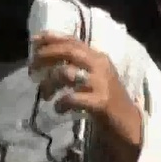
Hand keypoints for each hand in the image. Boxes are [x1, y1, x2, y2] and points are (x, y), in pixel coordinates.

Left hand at [30, 33, 142, 161]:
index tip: (34, 41)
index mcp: (98, 57)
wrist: (128, 123)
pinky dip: (61, 103)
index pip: (73, 40)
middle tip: (32, 68)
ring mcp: (101, 83)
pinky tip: (58, 109)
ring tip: (45, 95)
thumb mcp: (94, 76)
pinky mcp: (100, 102)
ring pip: (67, 72)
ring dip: (50, 83)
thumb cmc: (106, 99)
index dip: (52, 38)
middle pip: (68, 51)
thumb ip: (76, 65)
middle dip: (46, 56)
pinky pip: (72, 97)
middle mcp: (100, 65)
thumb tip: (45, 60)